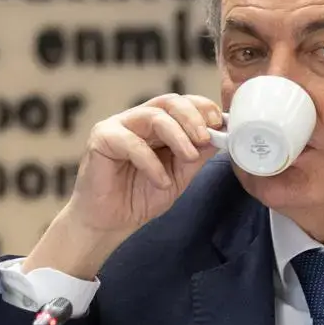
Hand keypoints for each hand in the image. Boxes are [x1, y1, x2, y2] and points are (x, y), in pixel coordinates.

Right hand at [24, 94, 221, 277]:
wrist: (109, 222)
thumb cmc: (140, 197)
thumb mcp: (178, 176)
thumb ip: (196, 156)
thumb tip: (222, 136)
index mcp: (157, 124)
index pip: (182, 103)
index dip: (202, 108)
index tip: (219, 123)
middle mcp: (137, 119)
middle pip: (169, 102)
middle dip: (192, 117)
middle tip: (206, 137)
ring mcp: (118, 126)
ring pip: (153, 117)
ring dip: (177, 136)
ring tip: (189, 158)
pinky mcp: (101, 139)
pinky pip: (131, 143)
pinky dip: (151, 162)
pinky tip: (161, 181)